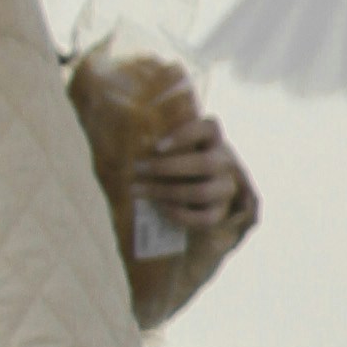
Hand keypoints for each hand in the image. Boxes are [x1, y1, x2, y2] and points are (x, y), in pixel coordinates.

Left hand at [132, 76, 258, 263]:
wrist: (196, 190)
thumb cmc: (175, 160)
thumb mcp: (171, 145)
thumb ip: (155, 137)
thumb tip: (121, 128)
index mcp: (212, 139)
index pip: (210, 127)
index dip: (186, 135)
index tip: (157, 146)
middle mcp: (224, 162)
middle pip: (206, 163)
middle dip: (167, 168)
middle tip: (137, 168)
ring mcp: (225, 189)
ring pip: (202, 192)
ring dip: (166, 192)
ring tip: (138, 190)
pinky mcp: (220, 213)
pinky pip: (204, 218)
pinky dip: (179, 214)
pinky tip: (158, 207)